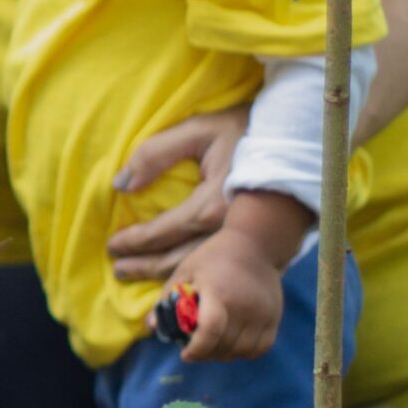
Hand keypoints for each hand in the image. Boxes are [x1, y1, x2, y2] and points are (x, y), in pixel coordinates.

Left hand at [107, 105, 247, 280]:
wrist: (295, 137)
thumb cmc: (243, 129)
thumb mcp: (197, 130)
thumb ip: (155, 153)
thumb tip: (121, 185)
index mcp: (213, 205)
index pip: (164, 232)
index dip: (135, 241)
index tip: (112, 246)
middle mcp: (229, 230)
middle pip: (179, 259)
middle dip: (145, 267)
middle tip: (118, 269)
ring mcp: (245, 240)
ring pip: (200, 268)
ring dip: (165, 276)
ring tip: (140, 276)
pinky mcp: (257, 242)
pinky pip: (220, 266)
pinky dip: (196, 275)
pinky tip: (180, 277)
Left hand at [172, 226, 286, 362]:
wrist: (256, 244)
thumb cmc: (213, 257)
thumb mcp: (185, 270)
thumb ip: (167, 298)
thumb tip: (152, 327)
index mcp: (218, 293)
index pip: (210, 331)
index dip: (197, 349)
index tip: (185, 354)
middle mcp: (244, 306)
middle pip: (224, 346)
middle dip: (205, 353)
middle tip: (196, 348)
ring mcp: (262, 313)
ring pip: (242, 351)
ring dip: (224, 354)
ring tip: (212, 345)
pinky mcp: (274, 317)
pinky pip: (260, 348)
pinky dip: (244, 352)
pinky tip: (231, 343)